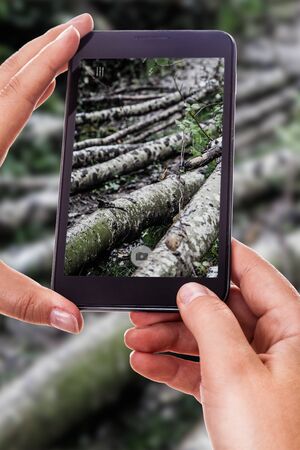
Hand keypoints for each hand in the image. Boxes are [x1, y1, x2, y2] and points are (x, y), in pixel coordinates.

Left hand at [0, 14, 93, 332]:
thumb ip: (26, 301)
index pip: (18, 93)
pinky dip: (7, 87)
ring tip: (57, 53)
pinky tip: (20, 91)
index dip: (52, 60)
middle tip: (79, 26)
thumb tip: (74, 320)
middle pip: (5, 74)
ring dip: (26, 63)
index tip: (78, 32)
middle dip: (46, 45)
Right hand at [125, 240, 299, 449]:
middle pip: (220, 308)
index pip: (254, 273)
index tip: (193, 246)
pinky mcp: (238, 391)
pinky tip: (147, 362)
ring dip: (168, 339)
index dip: (222, 256)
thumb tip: (190, 291)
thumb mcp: (234, 369)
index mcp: (291, 326)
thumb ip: (210, 321)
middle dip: (178, 310)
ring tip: (136, 340)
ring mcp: (255, 368)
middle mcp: (276, 342)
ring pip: (206, 338)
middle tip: (145, 309)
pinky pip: (202, 367)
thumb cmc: (272, 442)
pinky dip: (174, 365)